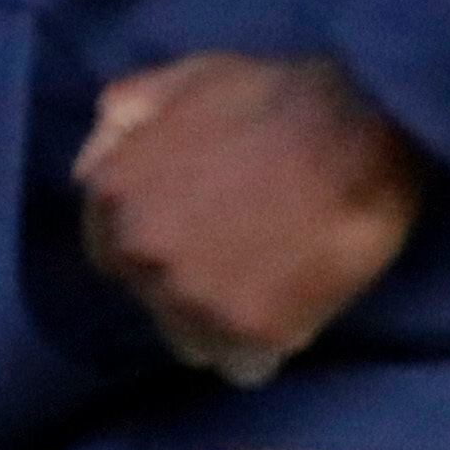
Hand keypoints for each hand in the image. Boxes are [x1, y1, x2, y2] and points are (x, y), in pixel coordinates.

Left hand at [73, 52, 426, 386]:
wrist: (359, 125)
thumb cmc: (269, 95)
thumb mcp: (173, 82)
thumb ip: (120, 123)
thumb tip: (90, 169)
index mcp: (111, 196)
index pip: (112, 255)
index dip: (158, 248)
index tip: (199, 238)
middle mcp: (141, 254)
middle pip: (153, 301)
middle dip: (189, 285)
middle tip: (242, 257)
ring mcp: (194, 298)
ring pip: (194, 342)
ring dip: (223, 323)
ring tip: (269, 286)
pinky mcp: (254, 332)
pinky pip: (246, 368)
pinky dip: (266, 349)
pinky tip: (292, 309)